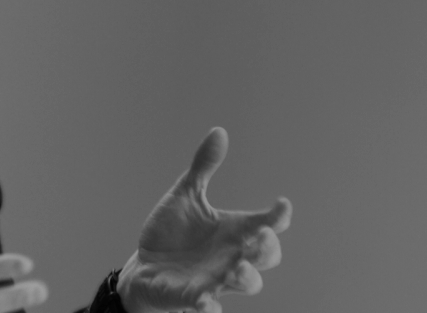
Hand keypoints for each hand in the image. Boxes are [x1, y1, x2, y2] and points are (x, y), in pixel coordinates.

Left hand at [117, 128, 290, 312]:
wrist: (144, 265)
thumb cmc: (173, 233)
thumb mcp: (186, 195)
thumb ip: (204, 166)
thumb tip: (219, 131)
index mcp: (234, 231)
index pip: (268, 224)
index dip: (279, 217)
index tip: (281, 205)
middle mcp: (232, 256)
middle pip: (266, 256)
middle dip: (268, 248)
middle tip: (260, 236)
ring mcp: (215, 278)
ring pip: (245, 283)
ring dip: (246, 277)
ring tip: (238, 268)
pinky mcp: (192, 296)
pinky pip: (206, 306)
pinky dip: (208, 307)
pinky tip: (205, 303)